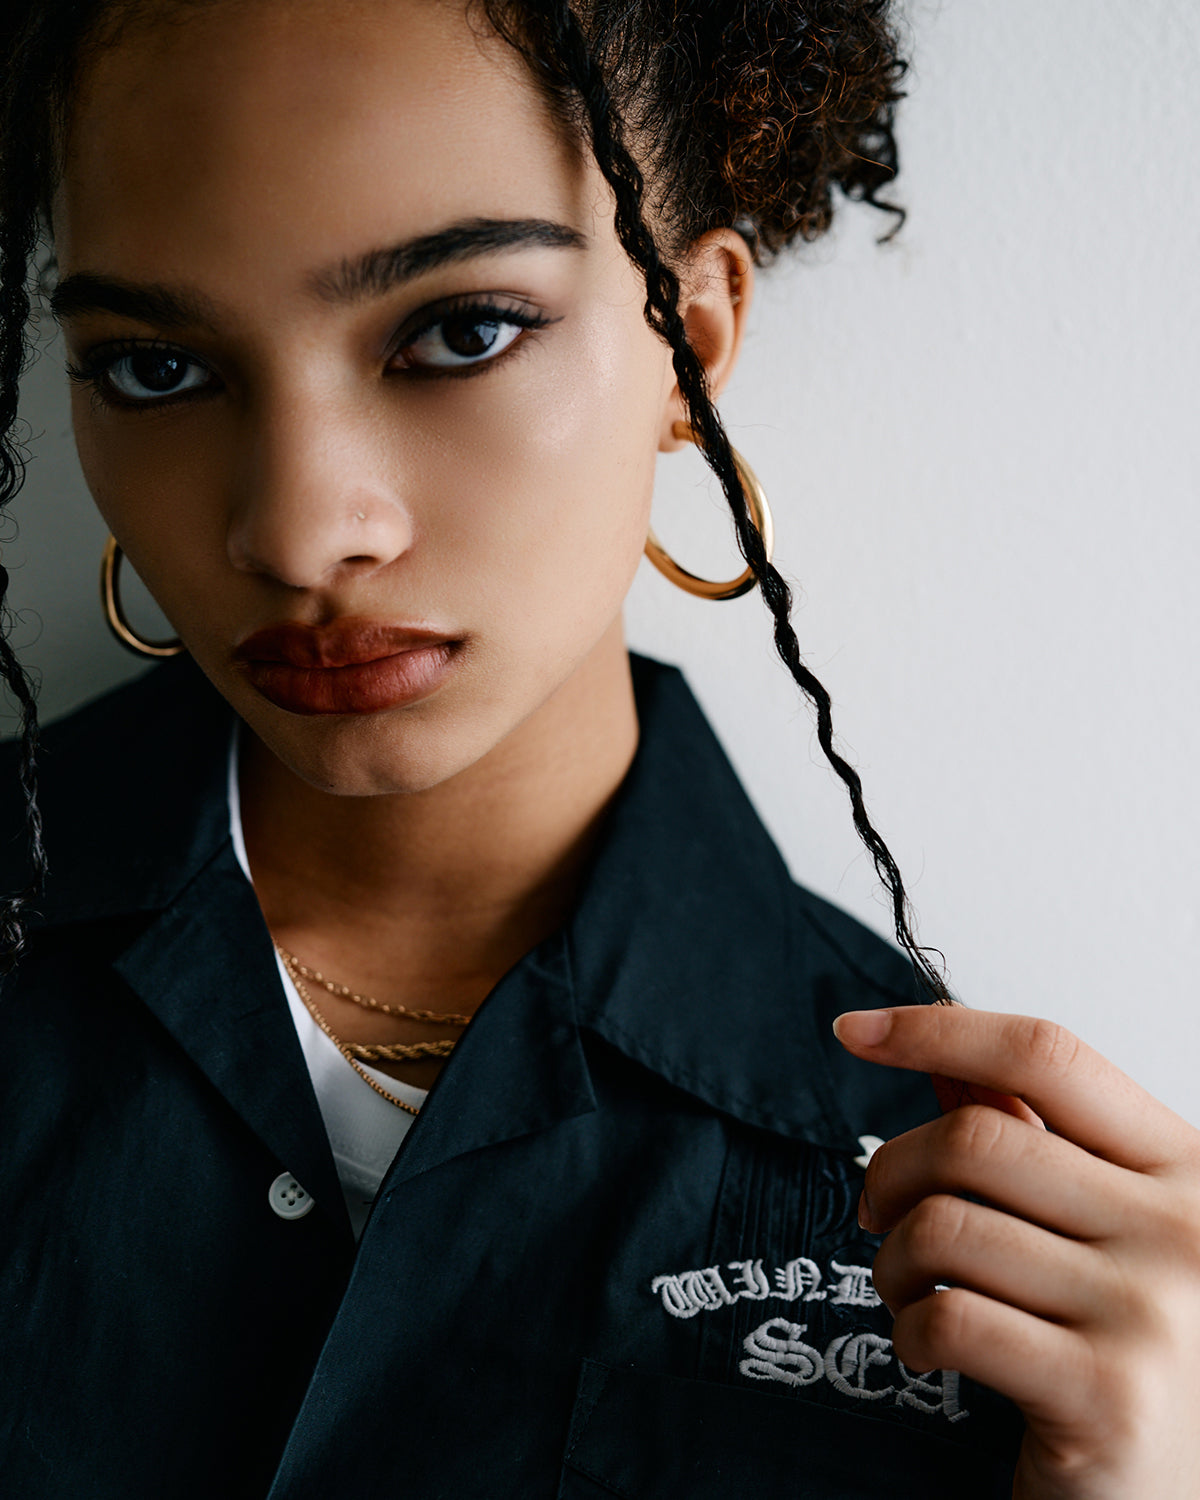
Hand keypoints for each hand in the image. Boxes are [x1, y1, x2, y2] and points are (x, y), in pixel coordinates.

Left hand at [833, 1005, 1199, 1498]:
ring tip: (912, 1293)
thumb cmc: (1123, 1345)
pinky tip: (927, 1349)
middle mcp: (1183, 1230)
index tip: (854, 1032)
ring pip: (946, 1228)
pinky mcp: (1109, 1398)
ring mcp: (1153, 1316)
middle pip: (976, 1140)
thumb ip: (1032, 1142)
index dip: (938, 1031)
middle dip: (891, 1171)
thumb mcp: (1102, 1226)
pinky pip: (951, 1320)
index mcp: (1184, 1165)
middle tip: (876, 1212)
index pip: (1047, 1055)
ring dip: (893, 1263)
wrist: (1170, 1493)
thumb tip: (941, 1060)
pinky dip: (909, 1331)